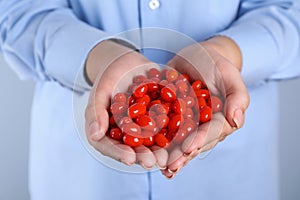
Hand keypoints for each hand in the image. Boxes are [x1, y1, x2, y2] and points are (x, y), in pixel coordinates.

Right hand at [84, 40, 167, 168]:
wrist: (128, 63)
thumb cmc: (108, 77)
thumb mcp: (100, 92)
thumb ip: (96, 113)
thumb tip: (94, 135)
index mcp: (109, 132)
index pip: (112, 146)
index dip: (120, 154)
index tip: (130, 159)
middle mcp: (128, 133)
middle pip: (135, 148)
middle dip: (145, 156)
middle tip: (154, 162)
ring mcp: (145, 127)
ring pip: (153, 141)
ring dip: (162, 150)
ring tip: (170, 156)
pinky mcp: (160, 117)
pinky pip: (168, 125)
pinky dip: (176, 131)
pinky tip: (185, 135)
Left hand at [161, 36, 249, 177]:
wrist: (196, 55)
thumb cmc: (216, 63)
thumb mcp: (229, 75)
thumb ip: (237, 97)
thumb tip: (237, 121)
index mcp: (219, 119)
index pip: (210, 133)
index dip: (199, 141)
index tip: (188, 149)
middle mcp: (202, 125)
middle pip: (193, 142)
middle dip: (181, 156)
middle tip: (170, 167)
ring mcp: (186, 123)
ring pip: (177, 141)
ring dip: (169, 155)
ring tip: (159, 167)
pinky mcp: (171, 117)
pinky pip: (163, 129)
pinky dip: (156, 140)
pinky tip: (148, 151)